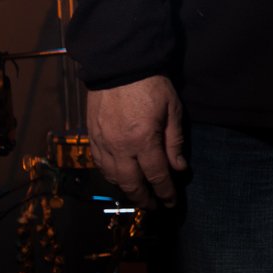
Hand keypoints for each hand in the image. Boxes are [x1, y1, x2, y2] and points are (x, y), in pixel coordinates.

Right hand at [87, 75, 186, 207]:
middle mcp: (120, 146)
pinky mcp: (92, 136)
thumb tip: (179, 168)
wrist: (119, 65)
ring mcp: (103, 142)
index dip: (166, 192)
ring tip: (139, 196)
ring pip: (113, 177)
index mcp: (143, 140)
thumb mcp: (172, 110)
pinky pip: (100, 164)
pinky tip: (119, 178)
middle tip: (155, 207)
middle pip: (132, 183)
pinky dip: (111, 176)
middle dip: (145, 199)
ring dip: (126, 190)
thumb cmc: (151, 85)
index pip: (157, 175)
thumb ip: (174, 142)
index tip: (172, 203)